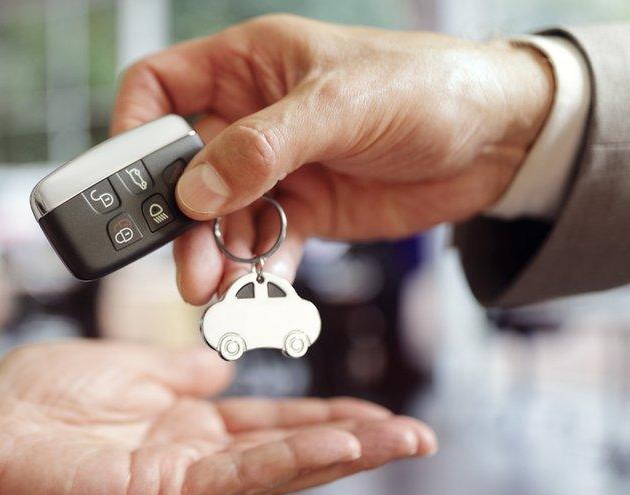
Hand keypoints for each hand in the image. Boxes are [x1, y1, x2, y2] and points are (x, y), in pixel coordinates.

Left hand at [0, 340, 435, 494]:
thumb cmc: (35, 400)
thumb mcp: (124, 368)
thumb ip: (177, 372)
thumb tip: (220, 367)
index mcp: (185, 424)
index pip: (272, 422)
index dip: (327, 417)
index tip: (376, 412)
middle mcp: (191, 457)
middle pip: (289, 451)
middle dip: (355, 443)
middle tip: (419, 436)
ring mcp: (179, 481)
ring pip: (276, 469)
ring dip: (341, 456)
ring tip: (399, 441)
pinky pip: (237, 476)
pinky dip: (291, 462)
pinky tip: (338, 448)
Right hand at [111, 14, 553, 303]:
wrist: (502, 141)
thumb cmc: (429, 89)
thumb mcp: (342, 106)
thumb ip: (263, 147)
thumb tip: (193, 192)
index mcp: (248, 66)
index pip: (159, 86)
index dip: (133, 127)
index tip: (127, 178)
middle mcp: (251, 118)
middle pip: (181, 165)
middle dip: (173, 214)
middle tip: (173, 257)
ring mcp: (276, 169)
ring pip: (217, 216)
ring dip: (211, 254)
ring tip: (211, 290)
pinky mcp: (305, 211)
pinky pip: (261, 245)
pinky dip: (253, 272)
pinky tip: (254, 294)